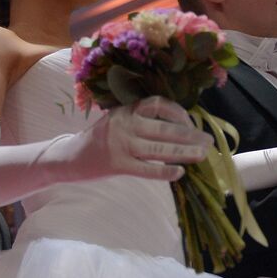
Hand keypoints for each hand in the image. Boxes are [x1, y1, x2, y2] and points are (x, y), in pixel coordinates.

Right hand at [63, 97, 213, 182]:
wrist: (67, 158)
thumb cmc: (97, 141)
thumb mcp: (115, 121)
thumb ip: (139, 121)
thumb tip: (175, 129)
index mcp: (125, 110)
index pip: (158, 104)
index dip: (178, 113)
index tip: (191, 122)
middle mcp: (125, 124)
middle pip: (165, 128)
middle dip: (191, 135)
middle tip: (208, 142)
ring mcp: (121, 144)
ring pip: (160, 148)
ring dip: (184, 152)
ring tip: (201, 155)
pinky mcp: (117, 164)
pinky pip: (147, 168)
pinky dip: (165, 170)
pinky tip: (178, 173)